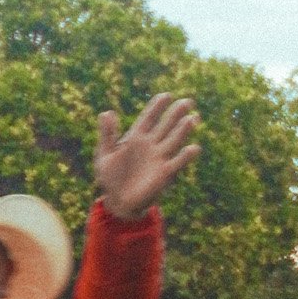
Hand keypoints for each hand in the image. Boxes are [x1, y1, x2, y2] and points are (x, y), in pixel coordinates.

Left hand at [94, 93, 200, 219]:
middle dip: (176, 113)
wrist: (117, 202)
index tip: (166, 96)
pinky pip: (177, 163)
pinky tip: (193, 148)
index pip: (149, 117)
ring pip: (174, 140)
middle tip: (187, 102)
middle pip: (166, 124)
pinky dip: (186, 156)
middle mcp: (151, 145)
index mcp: (136, 137)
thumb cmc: (110, 178)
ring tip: (193, 118)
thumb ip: (107, 135)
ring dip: (184, 130)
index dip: (157, 106)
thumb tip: (106, 113)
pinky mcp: (164, 174)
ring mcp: (159, 158)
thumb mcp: (104, 156)